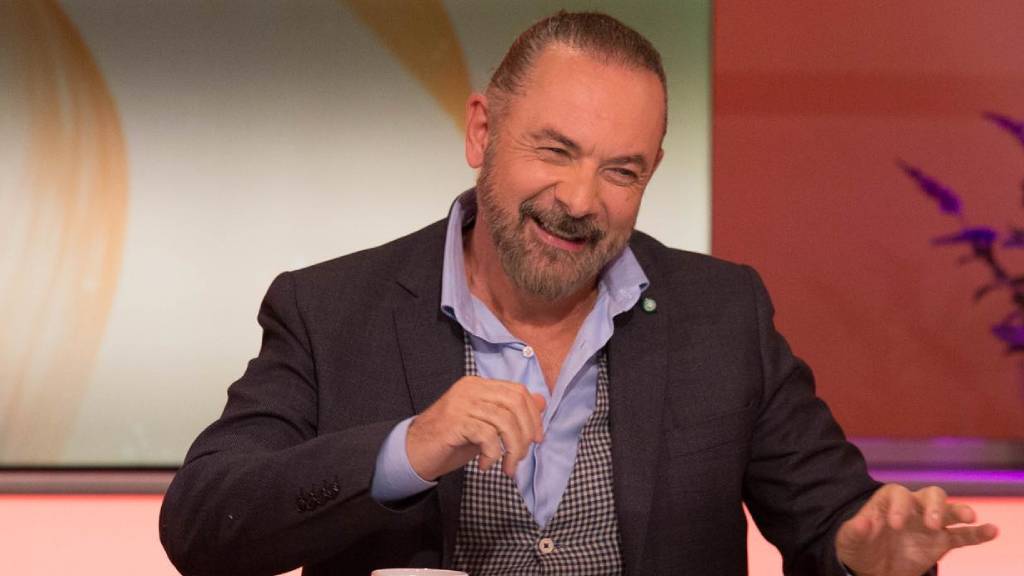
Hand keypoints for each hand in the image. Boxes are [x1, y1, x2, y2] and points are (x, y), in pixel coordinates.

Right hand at [406, 376, 545, 480]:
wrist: (414, 452)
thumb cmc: (451, 440)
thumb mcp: (486, 424)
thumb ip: (510, 412)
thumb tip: (542, 401)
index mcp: (479, 385)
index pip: (518, 391)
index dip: (533, 416)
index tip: (536, 440)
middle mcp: (470, 389)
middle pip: (515, 403)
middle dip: (525, 433)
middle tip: (520, 457)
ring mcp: (461, 403)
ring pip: (504, 421)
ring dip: (512, 450)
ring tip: (506, 468)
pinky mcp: (453, 422)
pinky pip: (487, 435)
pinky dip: (492, 454)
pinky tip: (485, 465)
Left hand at [836, 484, 998, 575]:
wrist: (871, 567)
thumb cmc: (859, 548)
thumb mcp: (850, 541)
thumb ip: (855, 531)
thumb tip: (862, 522)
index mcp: (888, 502)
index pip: (898, 494)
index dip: (898, 507)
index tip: (895, 525)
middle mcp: (913, 509)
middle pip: (930, 495)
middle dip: (934, 505)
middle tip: (932, 523)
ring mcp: (930, 524)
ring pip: (950, 510)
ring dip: (960, 511)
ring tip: (970, 517)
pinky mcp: (942, 542)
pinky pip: (963, 535)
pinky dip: (978, 533)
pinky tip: (991, 531)